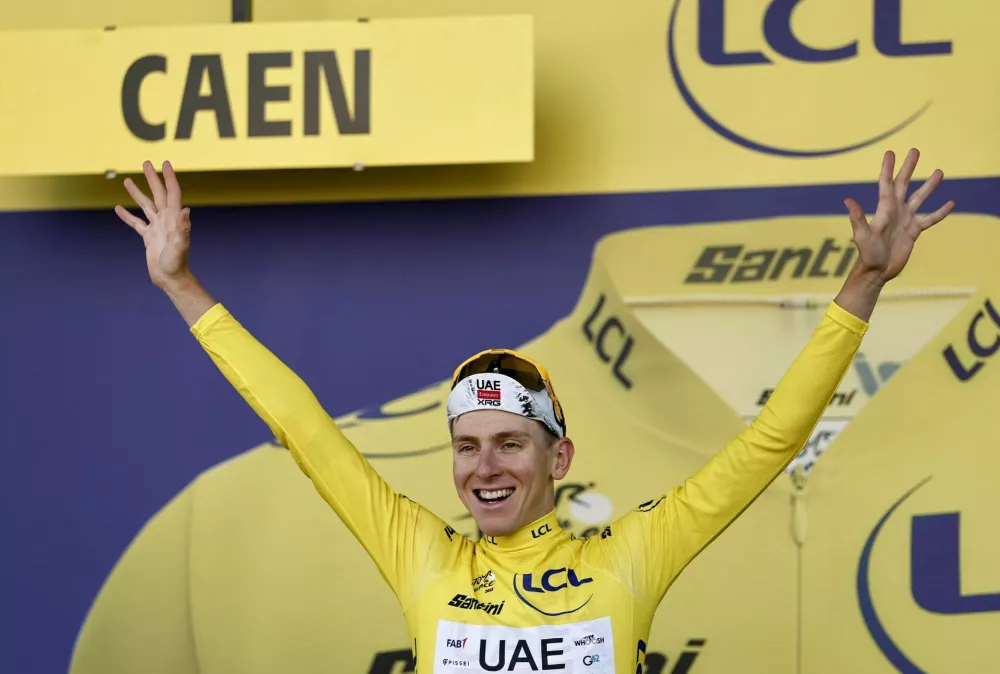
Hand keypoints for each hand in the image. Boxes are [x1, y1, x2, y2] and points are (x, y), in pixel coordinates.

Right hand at [115, 160, 191, 288]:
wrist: (171, 279)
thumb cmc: (177, 263)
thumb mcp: (180, 245)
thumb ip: (183, 227)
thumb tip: (185, 209)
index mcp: (174, 218)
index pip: (172, 192)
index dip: (169, 177)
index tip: (165, 163)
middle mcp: (166, 220)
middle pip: (158, 194)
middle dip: (152, 178)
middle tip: (146, 162)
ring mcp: (157, 228)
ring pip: (145, 205)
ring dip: (137, 193)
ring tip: (126, 180)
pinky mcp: (148, 237)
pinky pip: (136, 223)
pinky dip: (127, 215)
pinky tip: (118, 208)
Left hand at [844, 148, 954, 283]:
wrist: (878, 271)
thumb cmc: (867, 254)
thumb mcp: (862, 235)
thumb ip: (858, 218)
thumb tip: (847, 200)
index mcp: (884, 208)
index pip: (886, 183)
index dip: (888, 168)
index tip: (890, 152)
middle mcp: (896, 210)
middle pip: (904, 184)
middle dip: (909, 167)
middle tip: (915, 151)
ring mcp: (906, 220)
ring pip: (920, 198)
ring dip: (929, 185)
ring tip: (939, 171)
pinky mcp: (914, 231)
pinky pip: (930, 219)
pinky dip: (940, 212)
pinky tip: (950, 203)